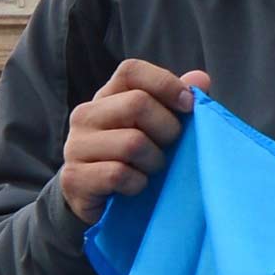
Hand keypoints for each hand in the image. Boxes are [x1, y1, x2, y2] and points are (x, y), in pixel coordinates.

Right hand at [57, 59, 211, 224]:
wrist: (101, 203)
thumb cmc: (138, 159)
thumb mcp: (160, 128)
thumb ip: (178, 103)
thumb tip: (200, 79)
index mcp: (107, 96)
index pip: (132, 71)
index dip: (165, 83)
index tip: (188, 105)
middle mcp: (86, 115)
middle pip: (137, 104)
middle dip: (168, 129)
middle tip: (170, 148)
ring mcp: (75, 145)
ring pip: (132, 143)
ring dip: (154, 161)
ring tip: (151, 170)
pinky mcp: (74, 177)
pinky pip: (118, 174)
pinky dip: (138, 184)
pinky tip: (136, 186)